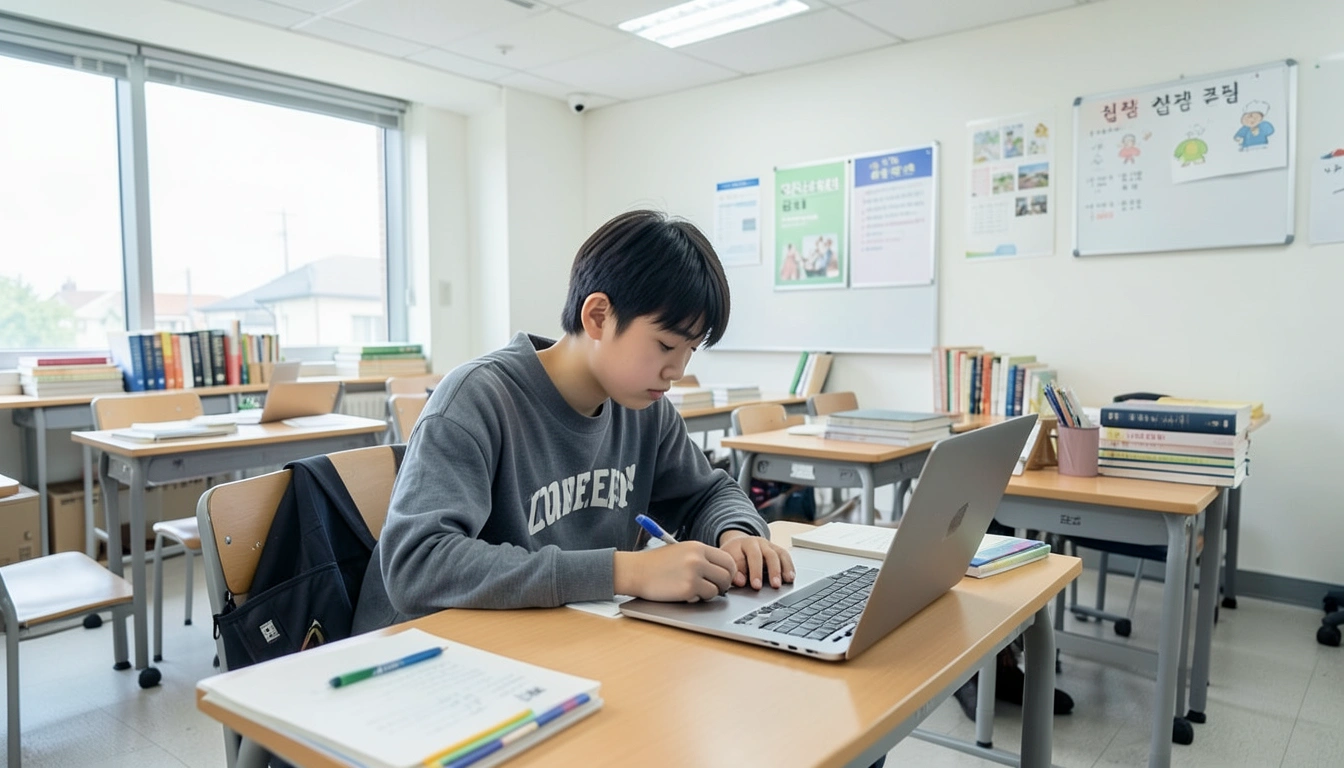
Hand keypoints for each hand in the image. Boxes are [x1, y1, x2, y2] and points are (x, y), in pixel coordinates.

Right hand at [613, 542, 735, 602]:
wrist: (635, 571)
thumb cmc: (656, 564)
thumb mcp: (681, 552)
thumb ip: (701, 558)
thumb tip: (722, 571)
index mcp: (698, 547)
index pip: (727, 559)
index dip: (729, 572)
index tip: (723, 579)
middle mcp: (698, 558)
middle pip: (727, 574)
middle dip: (724, 585)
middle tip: (716, 589)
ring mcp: (694, 573)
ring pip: (718, 588)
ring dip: (711, 593)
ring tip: (697, 591)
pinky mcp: (688, 588)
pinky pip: (705, 597)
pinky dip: (699, 599)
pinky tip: (687, 595)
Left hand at [718, 530, 794, 589]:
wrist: (739, 545)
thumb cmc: (733, 556)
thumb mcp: (728, 561)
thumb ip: (733, 572)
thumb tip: (740, 582)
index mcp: (744, 544)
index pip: (751, 556)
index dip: (752, 571)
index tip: (753, 585)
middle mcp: (759, 543)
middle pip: (768, 555)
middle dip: (771, 571)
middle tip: (771, 586)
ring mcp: (770, 546)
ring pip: (779, 555)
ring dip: (783, 569)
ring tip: (784, 582)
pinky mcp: (778, 551)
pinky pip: (786, 557)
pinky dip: (789, 568)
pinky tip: (790, 577)